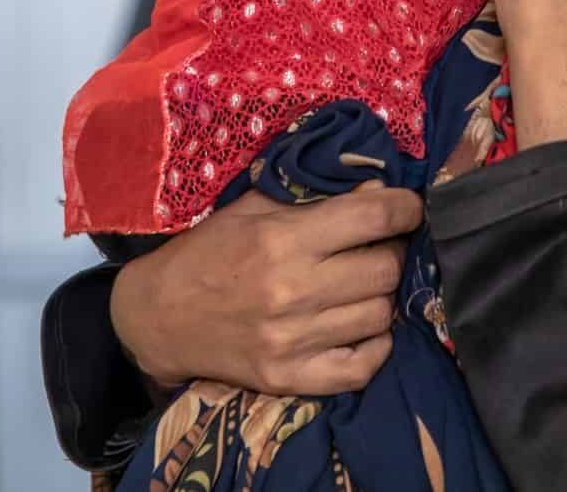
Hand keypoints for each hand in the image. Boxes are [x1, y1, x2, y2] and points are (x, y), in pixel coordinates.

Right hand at [109, 184, 422, 393]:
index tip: (408, 207)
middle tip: (378, 246)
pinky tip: (361, 328)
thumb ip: (313, 196)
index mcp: (282, 239)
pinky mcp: (288, 378)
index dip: (405, 208)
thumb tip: (377, 188)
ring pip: (379, 316)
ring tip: (361, 285)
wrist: (158, 316)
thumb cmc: (209, 251)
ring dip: (380, 296)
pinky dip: (374, 347)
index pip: (374, 218)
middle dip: (391, 251)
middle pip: (385, 269)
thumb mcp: (253, 207)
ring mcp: (292, 340)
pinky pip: (361, 368)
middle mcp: (291, 290)